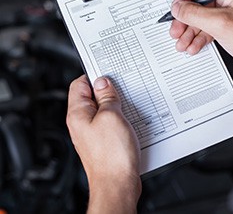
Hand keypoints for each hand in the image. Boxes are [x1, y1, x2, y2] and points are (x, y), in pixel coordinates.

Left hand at [66, 75, 140, 213]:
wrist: (118, 184)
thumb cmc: (112, 156)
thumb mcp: (112, 116)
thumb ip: (106, 96)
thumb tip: (103, 82)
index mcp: (78, 114)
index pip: (79, 84)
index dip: (93, 76)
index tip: (108, 74)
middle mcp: (82, 123)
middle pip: (91, 96)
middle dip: (106, 91)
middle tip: (120, 91)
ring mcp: (92, 132)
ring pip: (102, 109)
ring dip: (114, 105)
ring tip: (125, 106)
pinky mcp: (103, 140)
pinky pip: (108, 122)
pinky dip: (118, 117)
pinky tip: (127, 119)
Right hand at [170, 0, 232, 82]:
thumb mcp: (220, 24)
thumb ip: (195, 14)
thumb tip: (178, 8)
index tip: (177, 8)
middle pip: (199, 4)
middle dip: (185, 19)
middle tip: (176, 29)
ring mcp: (228, 13)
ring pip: (200, 19)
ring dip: (189, 32)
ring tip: (182, 42)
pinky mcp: (226, 27)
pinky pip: (206, 29)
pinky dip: (198, 38)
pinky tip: (193, 46)